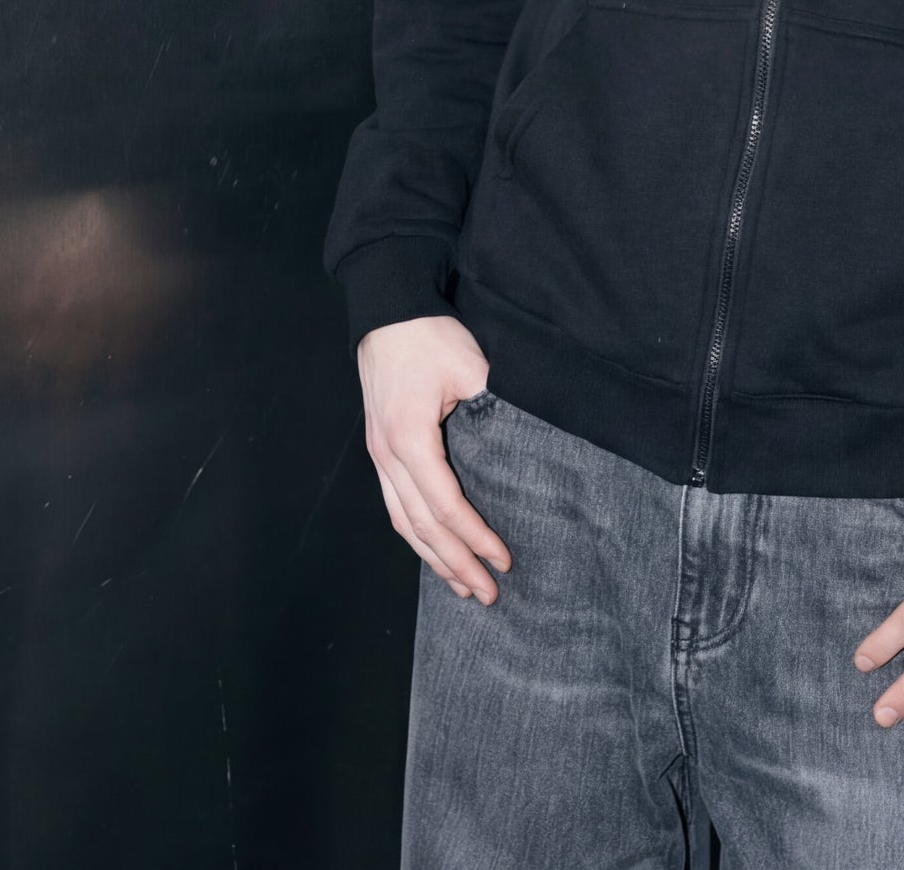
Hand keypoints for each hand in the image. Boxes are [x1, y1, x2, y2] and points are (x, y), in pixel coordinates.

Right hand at [357, 314, 511, 602]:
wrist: (388, 310)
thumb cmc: (428, 334)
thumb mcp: (470, 365)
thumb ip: (494, 405)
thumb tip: (524, 441)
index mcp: (409, 439)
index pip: (446, 506)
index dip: (475, 537)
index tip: (504, 560)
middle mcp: (387, 455)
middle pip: (421, 526)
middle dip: (455, 564)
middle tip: (489, 594)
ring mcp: (379, 454)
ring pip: (403, 522)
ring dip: (432, 558)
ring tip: (462, 586)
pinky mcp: (380, 448)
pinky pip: (396, 504)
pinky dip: (416, 533)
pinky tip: (433, 548)